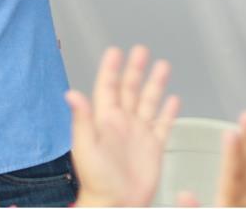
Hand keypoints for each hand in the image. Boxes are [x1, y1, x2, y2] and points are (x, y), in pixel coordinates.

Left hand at [69, 46, 179, 207]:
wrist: (117, 204)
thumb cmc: (97, 181)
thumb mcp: (86, 147)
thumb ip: (82, 119)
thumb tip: (72, 94)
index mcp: (105, 121)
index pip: (108, 87)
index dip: (111, 69)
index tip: (115, 51)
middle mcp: (122, 124)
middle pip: (130, 89)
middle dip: (136, 69)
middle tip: (141, 51)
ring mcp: (139, 135)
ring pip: (149, 102)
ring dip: (155, 84)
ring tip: (163, 66)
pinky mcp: (153, 147)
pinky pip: (163, 124)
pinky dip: (169, 111)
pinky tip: (174, 100)